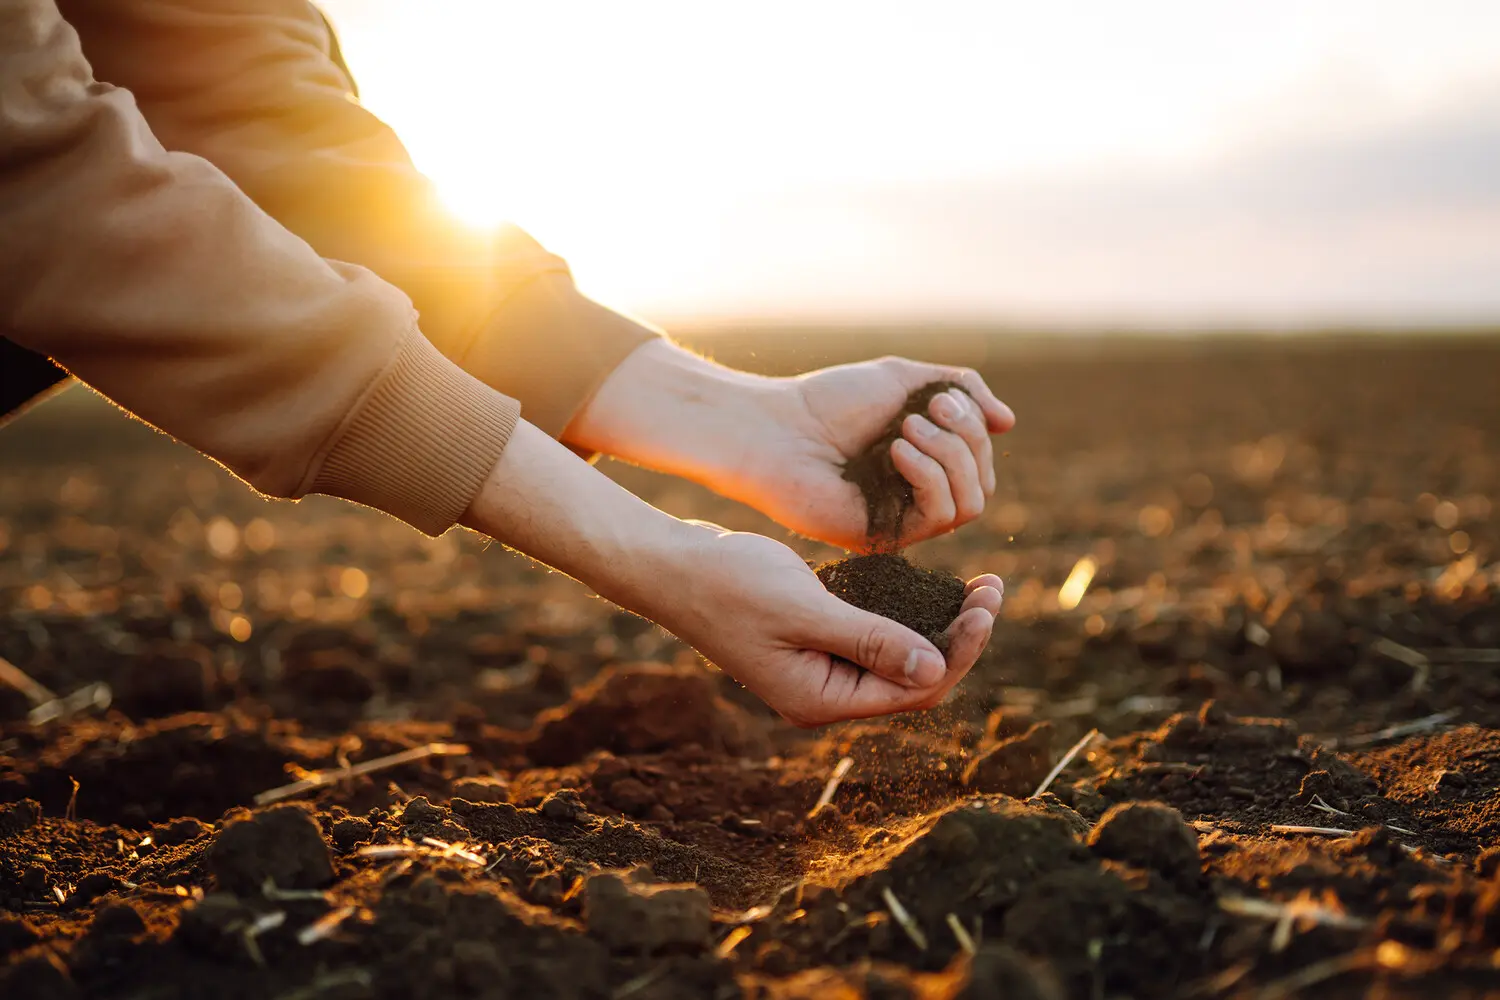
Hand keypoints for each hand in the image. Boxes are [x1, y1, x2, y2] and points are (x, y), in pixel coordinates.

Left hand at [565, 342, 1015, 551]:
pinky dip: (929, 477)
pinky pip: (938, 517)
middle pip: (982, 483)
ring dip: (950, 457)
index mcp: (923, 464)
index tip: (941, 397)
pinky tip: (897, 450)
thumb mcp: (905, 379)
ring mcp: (902, 521)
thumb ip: (961, 390)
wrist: (775, 428)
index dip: (974, 429)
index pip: (981, 461)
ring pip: (970, 504)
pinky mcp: (884, 538)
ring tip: (907, 428)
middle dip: (967, 440)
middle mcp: (916, 497)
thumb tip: (1009, 423)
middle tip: (929, 409)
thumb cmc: (830, 401)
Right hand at [647, 526, 1003, 726]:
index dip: (960, 651)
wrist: (672, 567)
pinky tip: (932, 587)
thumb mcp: (804, 609)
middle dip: (960, 638)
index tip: (986, 604)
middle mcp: (826, 694)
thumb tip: (936, 668)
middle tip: (993, 588)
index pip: (915, 690)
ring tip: (979, 586)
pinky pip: (876, 637)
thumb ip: (870, 640)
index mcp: (822, 700)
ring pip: (899, 658)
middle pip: (915, 679)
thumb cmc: (729, 584)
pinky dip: (908, 614)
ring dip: (940, 625)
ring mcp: (820, 670)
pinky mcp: (816, 642)